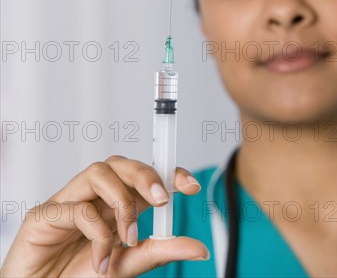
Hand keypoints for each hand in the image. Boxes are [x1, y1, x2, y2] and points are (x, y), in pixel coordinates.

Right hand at [0, 155, 208, 276]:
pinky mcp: (44, 216)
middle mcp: (93, 198)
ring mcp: (68, 203)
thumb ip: (160, 251)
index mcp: (115, 205)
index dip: (167, 173)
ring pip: (99, 173)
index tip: (191, 186)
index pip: (143, 176)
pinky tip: (102, 257)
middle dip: (146, 176)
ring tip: (129, 237)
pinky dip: (97, 233)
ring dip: (122, 202)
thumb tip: (200, 248)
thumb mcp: (128, 264)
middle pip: (121, 164)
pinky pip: (77, 209)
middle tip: (161, 201)